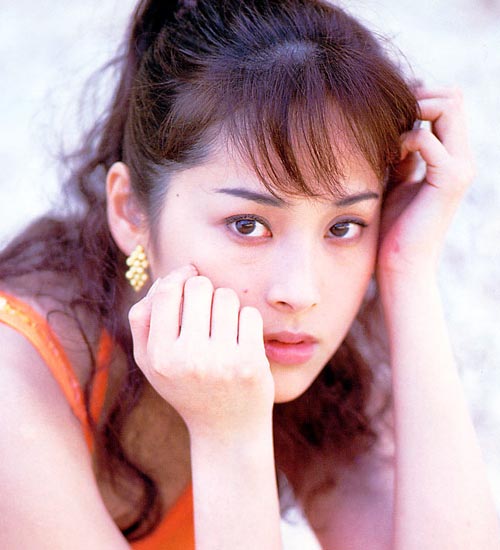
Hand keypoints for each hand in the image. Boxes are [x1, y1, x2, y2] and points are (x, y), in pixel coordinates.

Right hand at [128, 265, 273, 439]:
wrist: (227, 430)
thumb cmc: (187, 387)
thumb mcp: (151, 362)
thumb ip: (144, 320)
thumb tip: (165, 279)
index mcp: (158, 356)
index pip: (165, 291)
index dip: (179, 275)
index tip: (189, 275)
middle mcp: (187, 358)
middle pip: (198, 287)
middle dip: (205, 289)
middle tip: (207, 309)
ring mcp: (221, 360)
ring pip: (227, 297)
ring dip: (227, 305)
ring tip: (223, 328)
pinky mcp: (251, 362)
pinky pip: (249, 314)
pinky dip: (247, 321)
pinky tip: (241, 339)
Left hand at [377, 87, 474, 279]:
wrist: (399, 264)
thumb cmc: (392, 226)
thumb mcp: (396, 180)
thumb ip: (401, 153)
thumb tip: (395, 126)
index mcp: (451, 157)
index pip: (449, 102)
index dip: (419, 97)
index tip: (389, 114)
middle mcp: (462, 158)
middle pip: (453, 96)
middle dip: (417, 97)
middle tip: (389, 120)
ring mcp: (460, 167)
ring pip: (448, 105)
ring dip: (412, 112)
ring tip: (390, 140)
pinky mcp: (448, 180)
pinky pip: (426, 139)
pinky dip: (402, 140)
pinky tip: (388, 159)